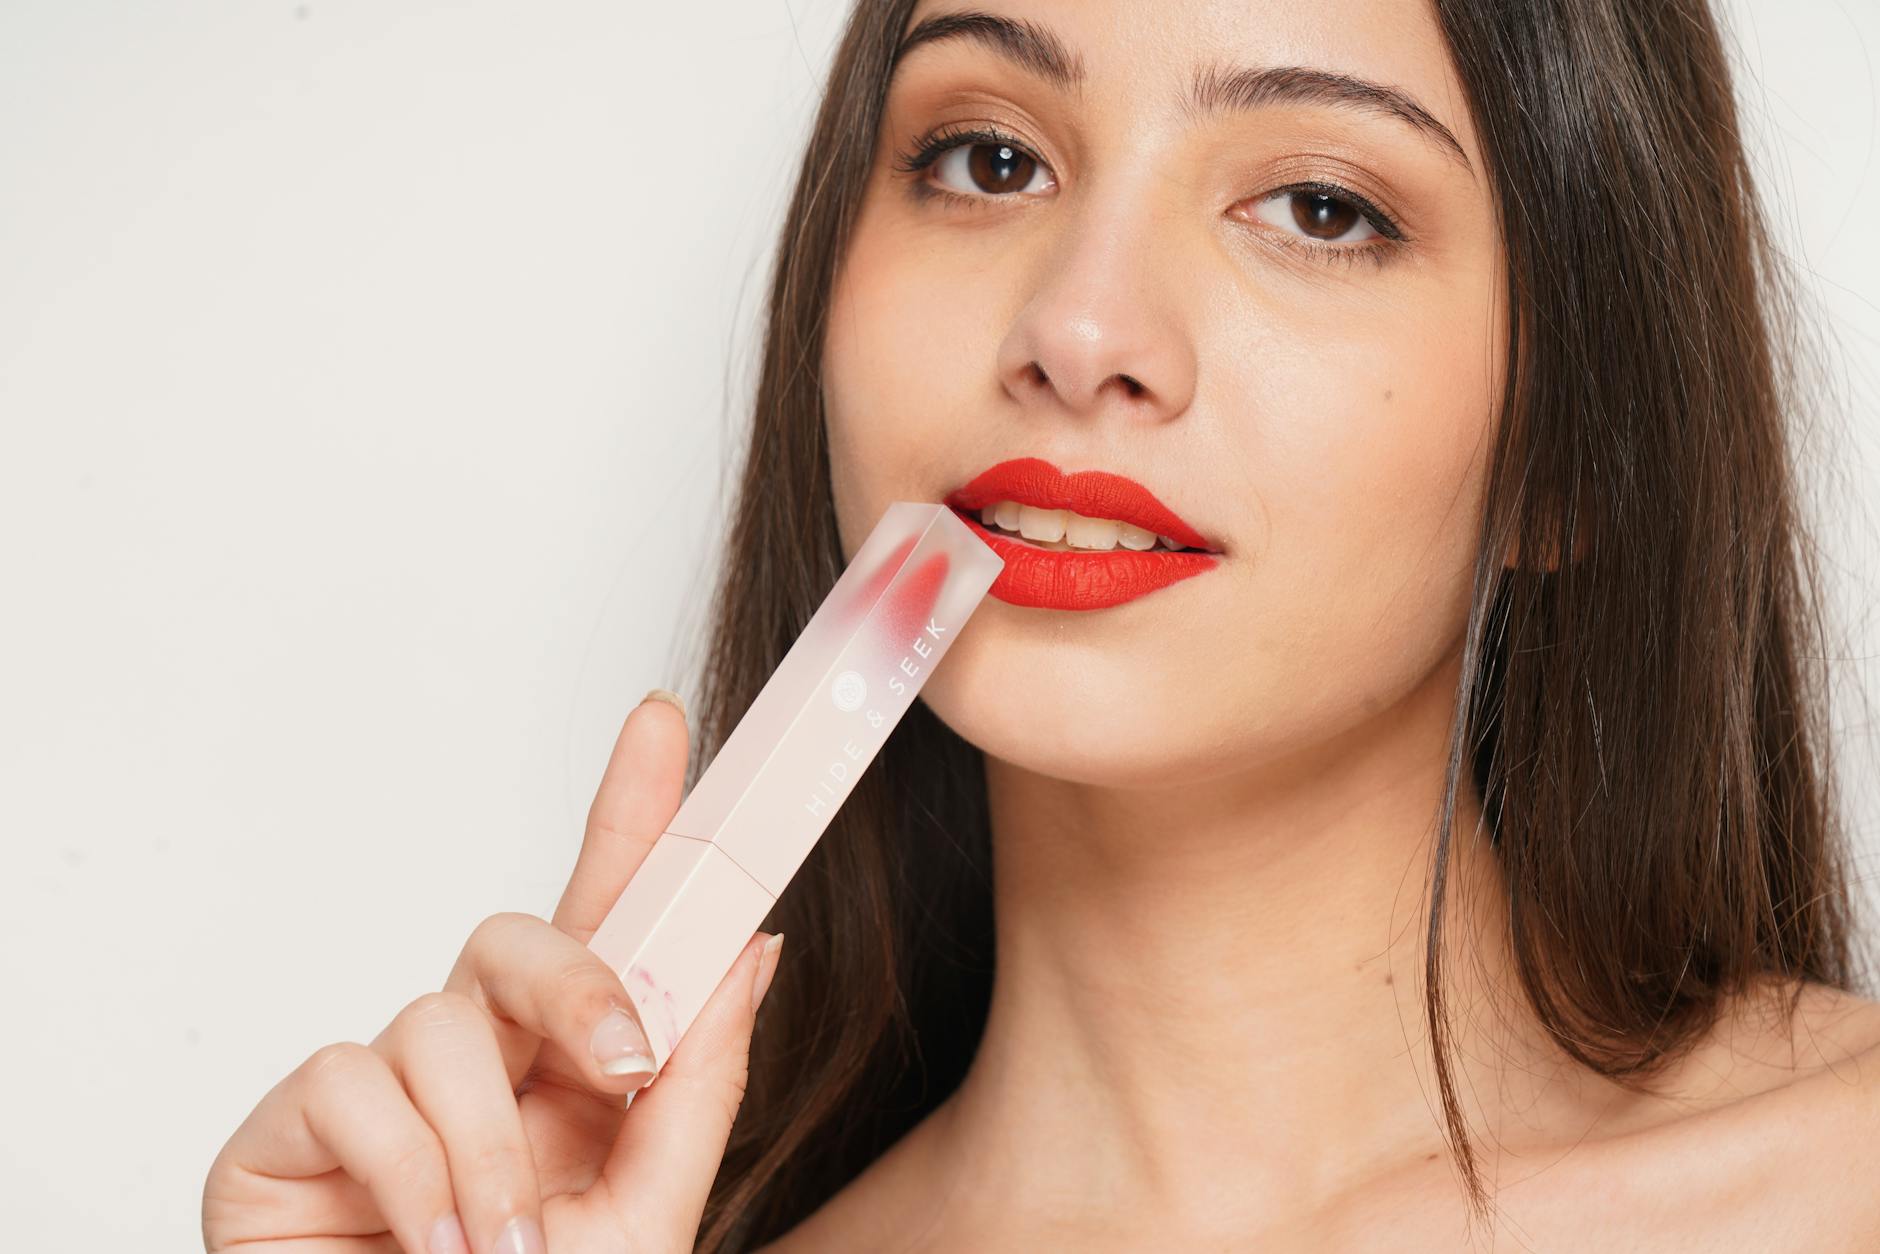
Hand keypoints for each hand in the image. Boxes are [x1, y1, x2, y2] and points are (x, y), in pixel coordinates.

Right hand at [202, 693, 783, 1252]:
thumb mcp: (647, 1214)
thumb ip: (699, 1084)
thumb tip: (752, 950)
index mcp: (571, 1074)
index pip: (606, 919)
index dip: (635, 815)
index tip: (667, 724)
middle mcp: (479, 1062)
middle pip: (516, 935)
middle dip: (578, 980)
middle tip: (624, 1064)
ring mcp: (382, 1088)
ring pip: (439, 1016)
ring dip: (488, 1142)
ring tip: (495, 1243)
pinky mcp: (289, 1126)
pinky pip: (353, 1078)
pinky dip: (410, 1168)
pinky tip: (425, 1241)